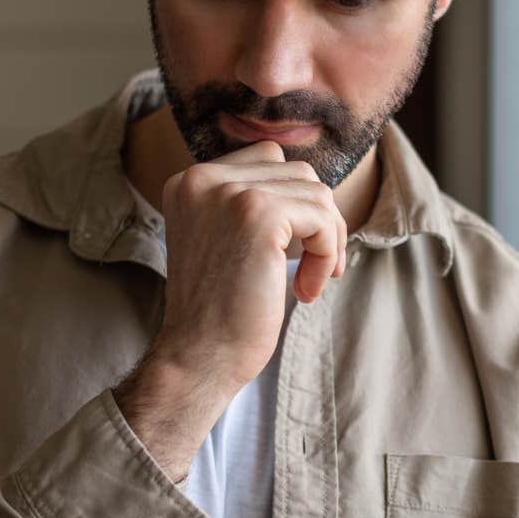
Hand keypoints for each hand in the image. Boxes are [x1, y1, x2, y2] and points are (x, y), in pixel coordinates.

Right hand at [121, 140, 347, 479]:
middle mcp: (202, 178)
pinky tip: (306, 290)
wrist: (199, 357)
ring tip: (308, 282)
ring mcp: (229, 192)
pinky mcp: (258, 213)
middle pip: (296, 172)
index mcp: (190, 182)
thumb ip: (250, 205)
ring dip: (327, 239)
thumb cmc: (219, 311)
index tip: (294, 251)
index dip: (294, 204)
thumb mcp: (224, 240)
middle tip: (314, 268)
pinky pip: (322, 217)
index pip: (267, 160)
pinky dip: (328, 254)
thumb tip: (314, 186)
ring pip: (316, 192)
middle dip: (317, 220)